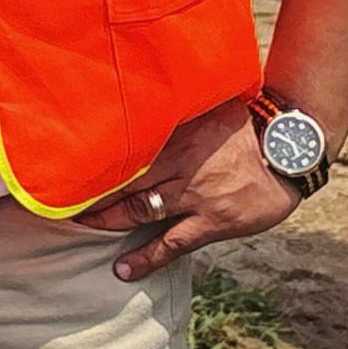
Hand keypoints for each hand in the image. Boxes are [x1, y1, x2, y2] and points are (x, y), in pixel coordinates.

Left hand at [77, 99, 301, 282]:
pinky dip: (145, 258)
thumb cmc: (245, 124)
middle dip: (91, 189)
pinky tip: (123, 269)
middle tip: (58, 196)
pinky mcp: (210, 223)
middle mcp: (178, 164)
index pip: (124, 143)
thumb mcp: (207, 105)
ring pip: (139, 210)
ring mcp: (193, 196)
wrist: (288, 154)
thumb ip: (175, 102)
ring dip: (107, 219)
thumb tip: (142, 78)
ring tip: (81, 225)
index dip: (93, 153)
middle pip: (123, 178)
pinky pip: (171, 244)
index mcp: (175, 132)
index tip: (64, 158)